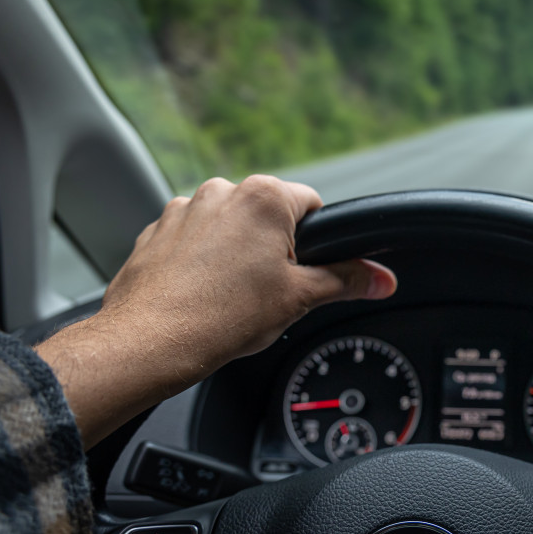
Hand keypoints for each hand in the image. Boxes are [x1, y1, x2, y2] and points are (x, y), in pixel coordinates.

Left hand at [37, 175, 395, 446]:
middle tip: (269, 290)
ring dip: (236, 253)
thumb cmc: (222, 317)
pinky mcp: (156, 230)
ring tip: (232, 296)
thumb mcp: (300, 298)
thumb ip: (347, 281)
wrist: (150, 342)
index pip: (312, 204)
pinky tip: (203, 294)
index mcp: (264, 197)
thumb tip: (382, 280)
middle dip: (273, 248)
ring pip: (228, 227)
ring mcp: (184, 208)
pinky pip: (192, 239)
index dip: (316, 241)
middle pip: (268, 215)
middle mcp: (222, 191)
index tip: (306, 270)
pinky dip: (201, 261)